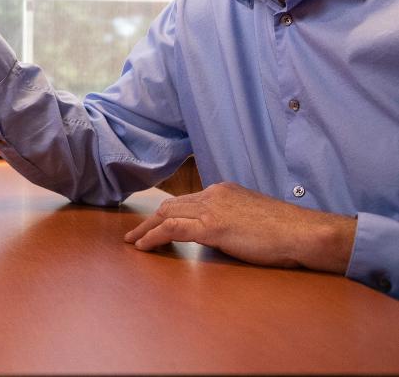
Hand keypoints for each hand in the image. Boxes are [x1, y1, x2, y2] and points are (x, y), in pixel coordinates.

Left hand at [124, 181, 355, 273]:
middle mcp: (214, 194)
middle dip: (151, 219)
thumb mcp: (253, 220)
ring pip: (167, 215)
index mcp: (224, 190)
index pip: (187, 200)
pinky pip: (173, 229)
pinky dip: (154, 237)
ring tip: (133, 242)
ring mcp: (212, 208)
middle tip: (134, 233)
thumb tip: (220, 235)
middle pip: (171, 205)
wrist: (304, 233)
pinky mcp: (212, 226)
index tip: (155, 223)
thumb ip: (233, 221)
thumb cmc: (287, 233)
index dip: (168, 213)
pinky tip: (143, 246)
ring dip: (146, 229)